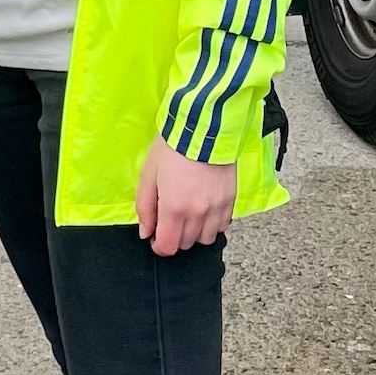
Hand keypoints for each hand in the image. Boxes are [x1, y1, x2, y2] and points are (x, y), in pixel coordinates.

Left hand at [136, 140, 235, 256]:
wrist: (203, 128)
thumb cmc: (171, 148)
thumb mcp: (148, 175)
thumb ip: (145, 207)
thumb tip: (145, 232)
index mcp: (174, 208)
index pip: (168, 247)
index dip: (159, 246)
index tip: (156, 236)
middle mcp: (197, 213)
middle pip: (186, 244)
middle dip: (175, 237)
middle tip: (170, 220)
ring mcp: (217, 208)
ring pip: (206, 239)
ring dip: (194, 233)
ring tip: (188, 216)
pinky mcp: (230, 200)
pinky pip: (223, 226)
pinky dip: (212, 224)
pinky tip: (205, 210)